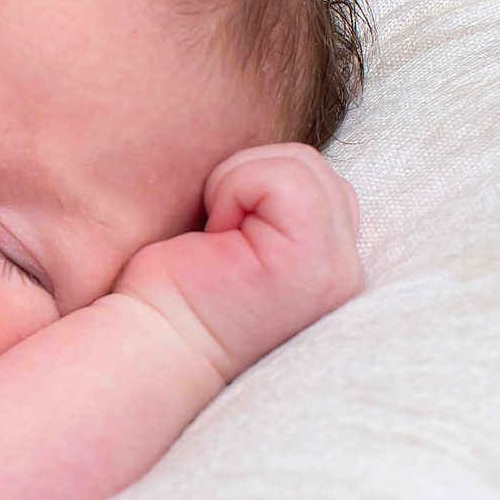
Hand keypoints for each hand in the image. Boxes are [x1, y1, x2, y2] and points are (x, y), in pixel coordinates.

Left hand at [114, 143, 362, 384]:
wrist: (151, 343)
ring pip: (299, 164)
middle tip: (213, 234)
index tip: (220, 235)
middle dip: (248, 181)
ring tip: (215, 236)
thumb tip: (274, 157)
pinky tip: (213, 235)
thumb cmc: (174, 292)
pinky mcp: (313, 260)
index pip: (314, 178)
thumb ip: (277, 204)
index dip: (254, 188)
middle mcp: (348, 269)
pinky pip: (282, 175)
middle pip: (310, 166)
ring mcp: (337, 268)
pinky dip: (235, 188)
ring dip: (238, 185)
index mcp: (331, 263)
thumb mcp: (237, 235)